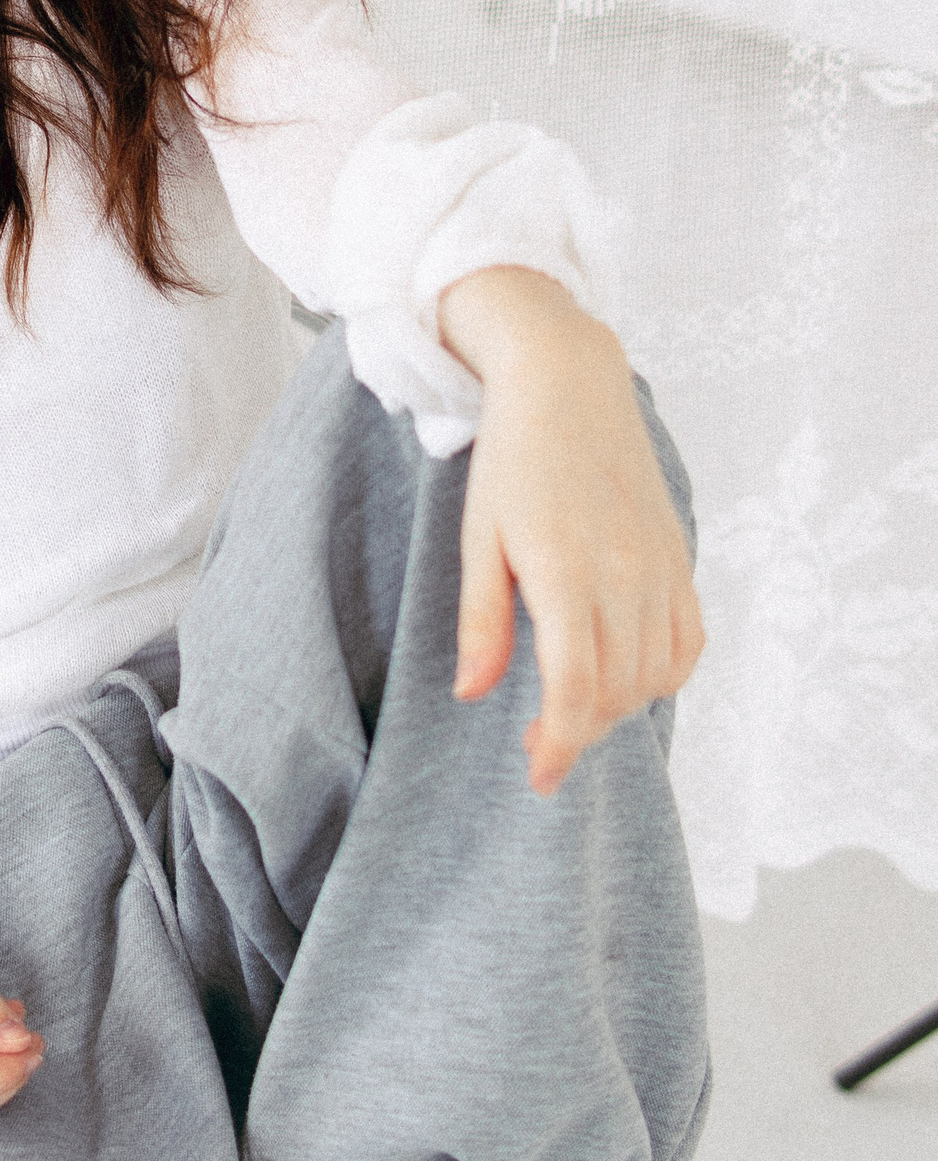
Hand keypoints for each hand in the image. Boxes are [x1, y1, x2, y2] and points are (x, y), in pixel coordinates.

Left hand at [436, 267, 705, 797]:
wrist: (570, 384)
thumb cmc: (512, 459)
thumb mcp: (478, 536)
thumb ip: (482, 620)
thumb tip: (474, 694)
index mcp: (565, 572)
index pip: (574, 688)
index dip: (559, 745)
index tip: (538, 777)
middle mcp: (624, 575)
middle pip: (616, 692)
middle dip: (579, 734)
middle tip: (540, 748)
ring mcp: (659, 567)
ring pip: (654, 675)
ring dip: (618, 709)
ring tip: (574, 710)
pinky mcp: (679, 557)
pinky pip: (685, 641)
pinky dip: (662, 675)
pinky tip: (628, 677)